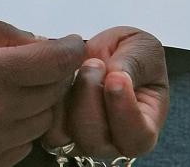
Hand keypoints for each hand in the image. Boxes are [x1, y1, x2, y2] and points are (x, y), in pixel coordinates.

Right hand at [0, 9, 85, 166]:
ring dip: (41, 99)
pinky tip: (4, 108)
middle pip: (53, 93)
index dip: (70, 48)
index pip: (54, 63)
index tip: (72, 40)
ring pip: (40, 122)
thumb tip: (29, 39)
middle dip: (57, 71)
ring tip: (23, 80)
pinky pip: (20, 147)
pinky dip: (23, 126)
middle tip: (49, 55)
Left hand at [43, 27, 168, 159]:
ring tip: (77, 66)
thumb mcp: (144, 50)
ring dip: (68, 96)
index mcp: (142, 129)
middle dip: (90, 97)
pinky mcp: (57, 125)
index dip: (124, 110)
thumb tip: (116, 77)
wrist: (104, 48)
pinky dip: (48, 95)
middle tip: (94, 64)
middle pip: (95, 141)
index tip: (116, 78)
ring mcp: (81, 137)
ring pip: (66, 134)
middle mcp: (111, 142)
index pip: (137, 138)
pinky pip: (45, 121)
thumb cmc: (133, 53)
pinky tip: (60, 73)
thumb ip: (134, 65)